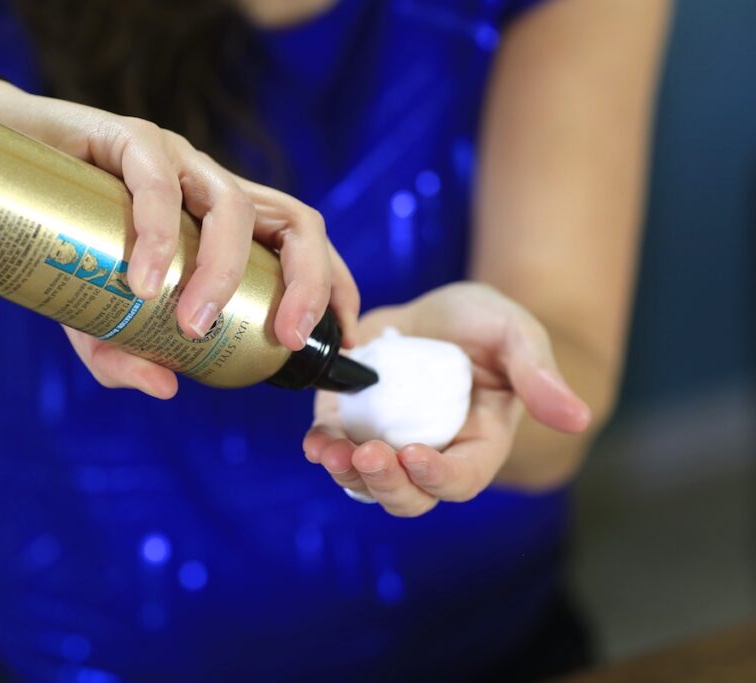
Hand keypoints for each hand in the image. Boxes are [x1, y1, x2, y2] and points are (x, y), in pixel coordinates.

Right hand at [0, 80, 358, 397]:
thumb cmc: (61, 243)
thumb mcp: (94, 317)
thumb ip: (126, 355)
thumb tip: (167, 388)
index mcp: (223, 224)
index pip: (302, 245)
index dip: (333, 287)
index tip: (340, 341)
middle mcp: (211, 188)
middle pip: (296, 222)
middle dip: (308, 283)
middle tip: (281, 339)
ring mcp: (176, 161)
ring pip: (233, 205)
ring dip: (223, 271)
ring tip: (189, 324)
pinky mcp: (127, 139)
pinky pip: (159, 181)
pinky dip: (158, 233)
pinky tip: (143, 280)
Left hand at [302, 282, 590, 516]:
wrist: (440, 309)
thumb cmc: (486, 324)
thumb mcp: (516, 335)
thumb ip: (539, 375)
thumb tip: (578, 418)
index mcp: (478, 444)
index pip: (461, 480)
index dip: (438, 477)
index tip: (414, 455)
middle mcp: (431, 454)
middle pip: (409, 496)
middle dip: (386, 484)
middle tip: (368, 456)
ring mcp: (389, 441)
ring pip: (365, 483)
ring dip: (346, 474)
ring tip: (328, 451)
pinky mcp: (354, 421)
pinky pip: (336, 448)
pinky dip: (322, 448)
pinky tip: (315, 440)